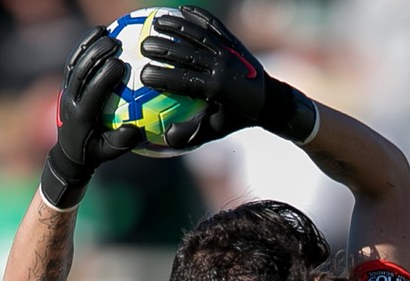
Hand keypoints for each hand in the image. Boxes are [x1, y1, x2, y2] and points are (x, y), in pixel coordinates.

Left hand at [41, 27, 141, 209]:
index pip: (92, 94)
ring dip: (89, 46)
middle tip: (115, 43)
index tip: (121, 64)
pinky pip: (73, 62)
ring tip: (106, 31)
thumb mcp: (110, 153)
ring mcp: (66, 91)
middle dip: (96, 56)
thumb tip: (137, 130)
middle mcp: (70, 102)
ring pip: (75, 64)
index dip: (104, 78)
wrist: (70, 153)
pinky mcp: (66, 85)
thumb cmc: (96, 153)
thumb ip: (122, 143)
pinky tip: (98, 33)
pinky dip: (83, 47)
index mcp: (81, 118)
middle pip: (81, 74)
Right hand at [139, 5, 317, 148]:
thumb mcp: (215, 130)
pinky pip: (212, 25)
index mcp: (216, 89)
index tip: (142, 76)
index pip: (183, 81)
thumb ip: (192, 134)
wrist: (268, 101)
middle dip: (163, 48)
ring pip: (198, 34)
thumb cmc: (236, 118)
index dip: (161, 77)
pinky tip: (180, 10)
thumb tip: (166, 138)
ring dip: (175, 26)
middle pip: (186, 53)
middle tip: (143, 46)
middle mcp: (222, 67)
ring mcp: (228, 51)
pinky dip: (197, 15)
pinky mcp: (233, 41)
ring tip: (155, 22)